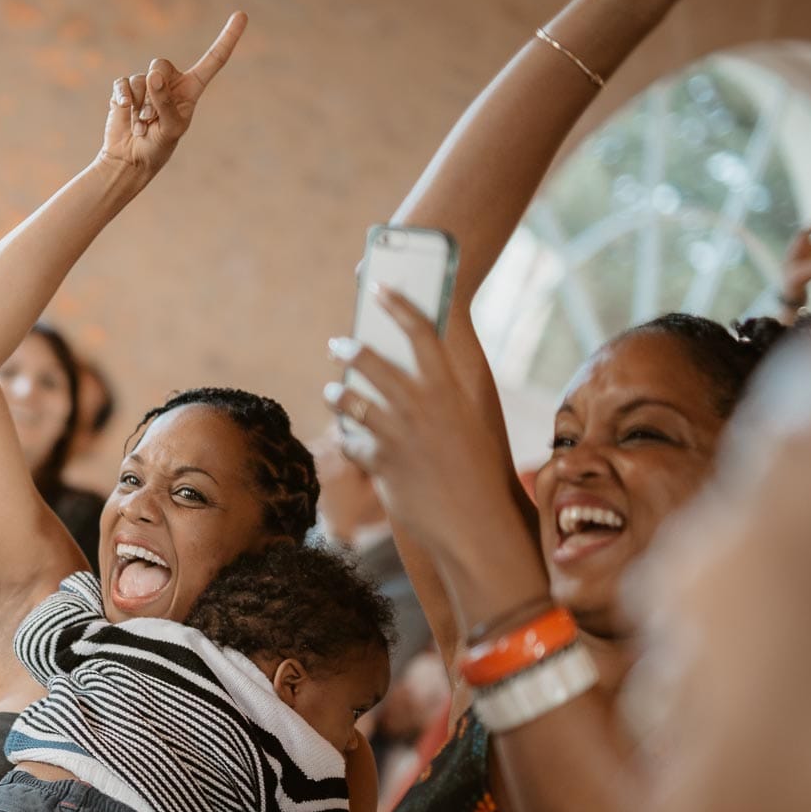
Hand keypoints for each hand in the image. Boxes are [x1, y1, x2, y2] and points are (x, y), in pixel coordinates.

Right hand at [97, 12, 246, 181]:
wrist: (130, 159)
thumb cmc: (158, 146)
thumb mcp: (170, 128)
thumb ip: (165, 102)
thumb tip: (153, 76)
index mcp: (191, 89)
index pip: (213, 60)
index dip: (227, 38)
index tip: (242, 14)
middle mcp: (170, 82)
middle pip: (160, 65)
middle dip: (154, 92)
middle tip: (152, 117)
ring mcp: (146, 85)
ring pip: (141, 79)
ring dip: (140, 106)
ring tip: (142, 125)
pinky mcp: (125, 90)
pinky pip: (123, 83)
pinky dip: (124, 98)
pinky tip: (124, 112)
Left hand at [323, 289, 528, 577]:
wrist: (475, 523)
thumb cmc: (477, 472)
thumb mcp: (470, 425)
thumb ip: (443, 397)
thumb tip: (416, 374)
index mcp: (449, 389)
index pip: (421, 332)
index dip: (397, 305)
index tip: (377, 287)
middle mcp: (421, 405)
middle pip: (373, 360)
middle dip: (350, 348)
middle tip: (337, 343)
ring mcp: (397, 434)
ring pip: (350, 399)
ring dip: (337, 393)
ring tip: (332, 391)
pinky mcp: (380, 463)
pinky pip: (351, 441)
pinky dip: (348, 439)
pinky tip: (348, 439)